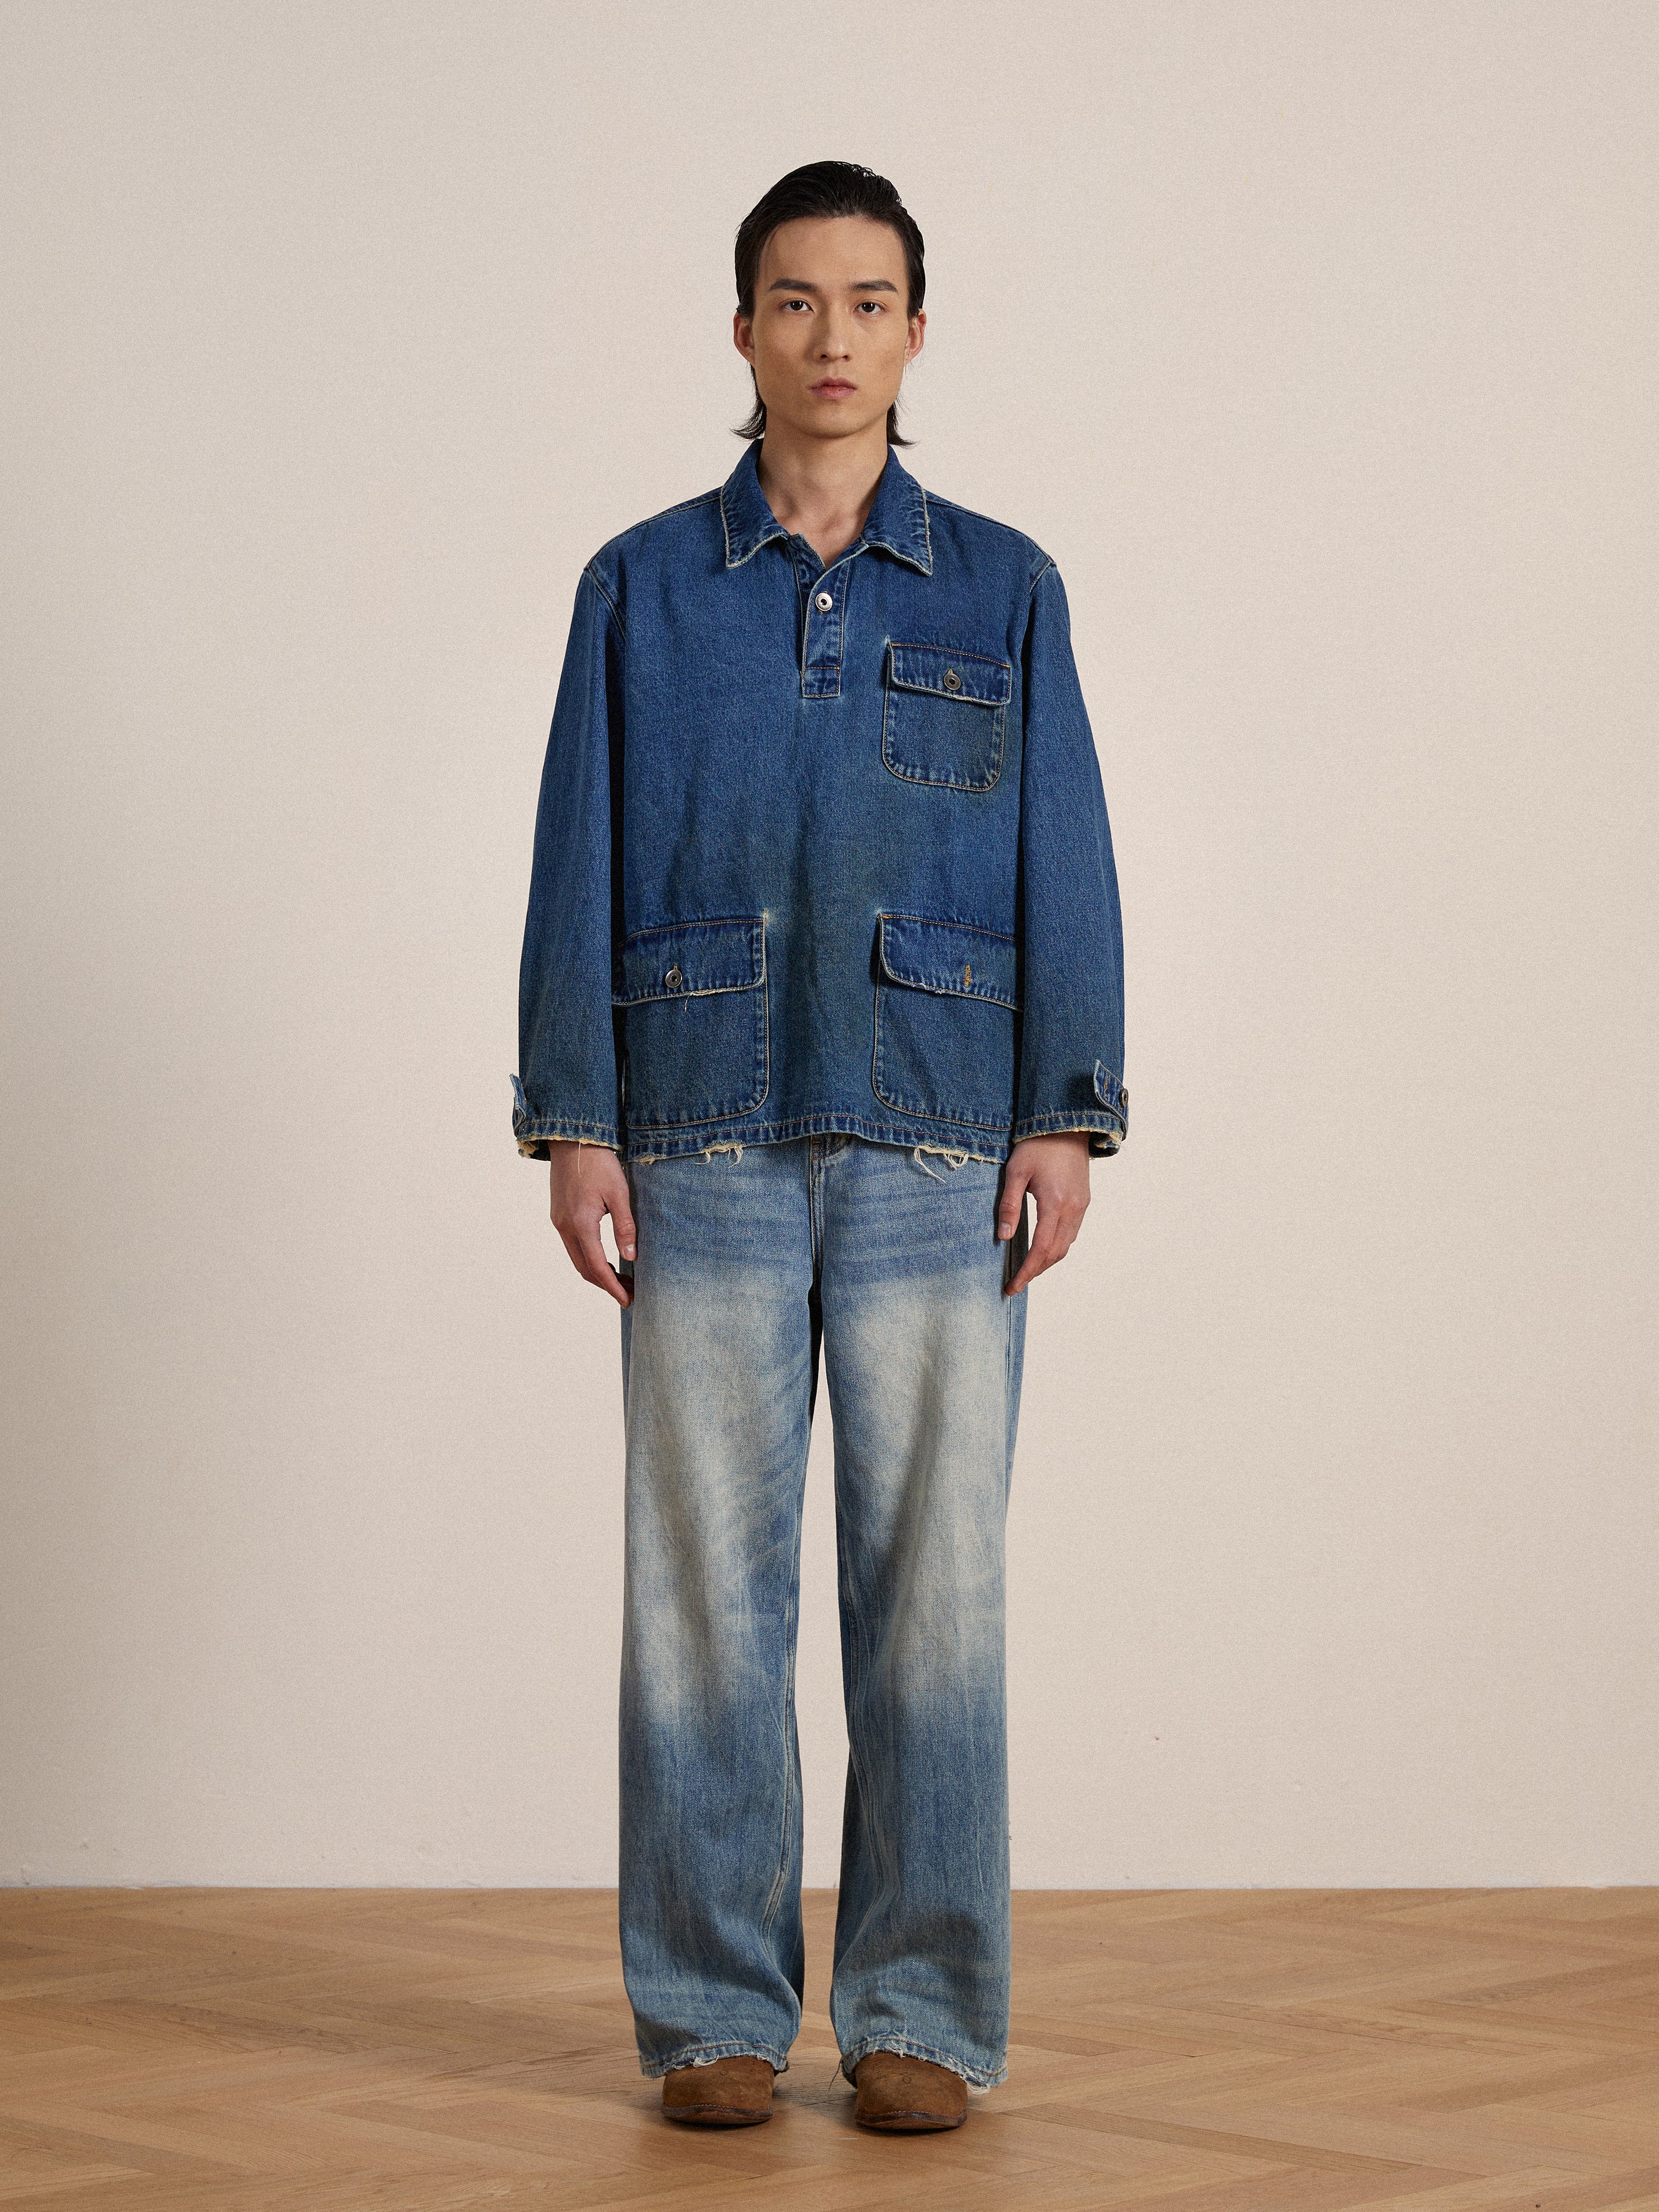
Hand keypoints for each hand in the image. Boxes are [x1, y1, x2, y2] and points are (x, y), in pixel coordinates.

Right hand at [549, 1143, 635, 1306]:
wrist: (573, 1140)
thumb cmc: (599, 1163)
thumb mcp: (619, 1193)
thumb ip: (625, 1226)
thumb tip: (631, 1256)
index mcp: (581, 1223)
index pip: (597, 1265)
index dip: (612, 1286)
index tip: (627, 1300)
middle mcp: (565, 1226)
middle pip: (584, 1268)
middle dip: (606, 1284)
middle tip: (629, 1292)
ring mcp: (559, 1221)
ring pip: (577, 1258)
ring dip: (597, 1272)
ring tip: (621, 1278)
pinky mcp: (559, 1215)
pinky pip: (573, 1245)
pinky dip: (589, 1257)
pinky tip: (605, 1257)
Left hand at [998, 1132, 1090, 1295]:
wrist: (1067, 1125)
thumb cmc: (1037, 1146)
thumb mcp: (1015, 1172)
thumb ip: (1009, 1206)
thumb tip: (1003, 1237)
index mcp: (1055, 1203)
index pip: (1041, 1249)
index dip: (1027, 1271)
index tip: (1013, 1286)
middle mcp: (1073, 1209)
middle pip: (1056, 1253)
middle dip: (1036, 1271)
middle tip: (1016, 1282)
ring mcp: (1082, 1206)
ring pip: (1067, 1245)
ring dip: (1048, 1261)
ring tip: (1027, 1269)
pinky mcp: (1084, 1201)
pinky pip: (1072, 1233)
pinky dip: (1057, 1246)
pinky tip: (1043, 1247)